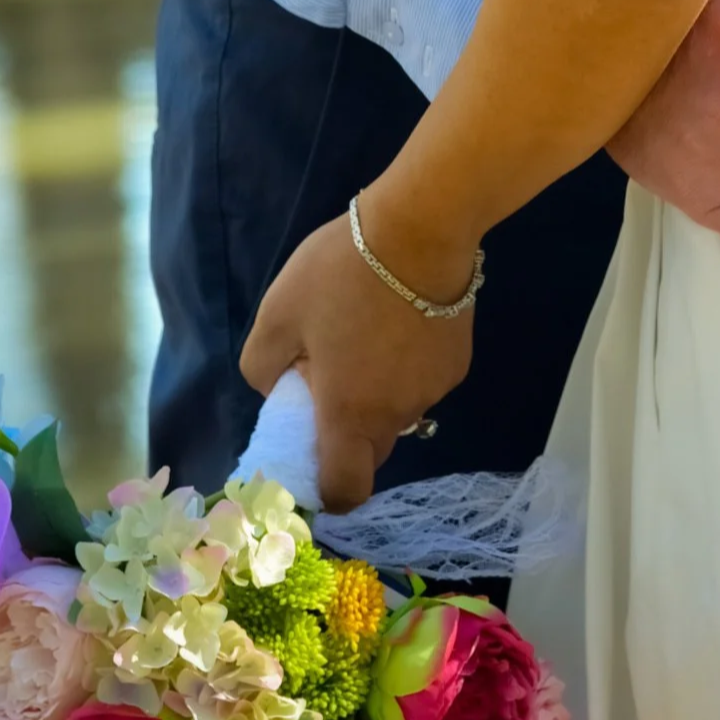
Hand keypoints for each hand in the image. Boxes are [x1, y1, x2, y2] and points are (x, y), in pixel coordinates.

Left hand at [241, 215, 475, 512]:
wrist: (420, 229)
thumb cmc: (342, 274)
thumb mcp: (277, 313)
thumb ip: (262, 366)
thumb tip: (278, 388)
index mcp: (348, 414)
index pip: (344, 490)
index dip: (326, 491)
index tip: (311, 463)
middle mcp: (396, 415)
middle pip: (369, 450)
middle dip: (346, 431)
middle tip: (329, 380)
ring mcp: (433, 390)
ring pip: (396, 412)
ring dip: (377, 393)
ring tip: (366, 334)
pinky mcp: (457, 363)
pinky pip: (421, 382)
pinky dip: (405, 367)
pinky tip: (398, 319)